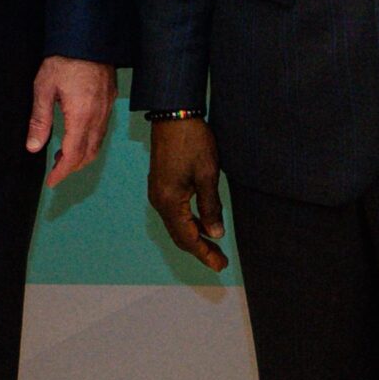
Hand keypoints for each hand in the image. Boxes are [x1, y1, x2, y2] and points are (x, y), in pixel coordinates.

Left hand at [28, 56, 114, 185]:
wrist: (87, 37)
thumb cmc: (63, 60)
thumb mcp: (43, 89)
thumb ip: (40, 120)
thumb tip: (33, 147)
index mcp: (81, 116)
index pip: (73, 155)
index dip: (63, 172)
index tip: (52, 182)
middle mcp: (98, 116)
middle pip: (89, 153)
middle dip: (72, 166)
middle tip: (55, 170)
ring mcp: (107, 109)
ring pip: (98, 143)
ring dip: (82, 154)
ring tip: (63, 155)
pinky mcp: (110, 99)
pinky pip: (103, 129)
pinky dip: (90, 141)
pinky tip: (78, 135)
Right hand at [148, 117, 227, 271]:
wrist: (173, 114)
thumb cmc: (192, 141)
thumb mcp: (208, 174)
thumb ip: (211, 206)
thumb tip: (216, 234)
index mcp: (170, 201)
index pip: (187, 238)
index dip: (204, 254)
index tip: (220, 266)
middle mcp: (159, 201)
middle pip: (179, 235)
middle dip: (200, 249)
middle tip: (220, 262)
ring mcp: (158, 193)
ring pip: (176, 225)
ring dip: (194, 236)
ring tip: (214, 246)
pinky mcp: (161, 185)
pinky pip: (174, 213)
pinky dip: (188, 223)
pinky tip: (202, 224)